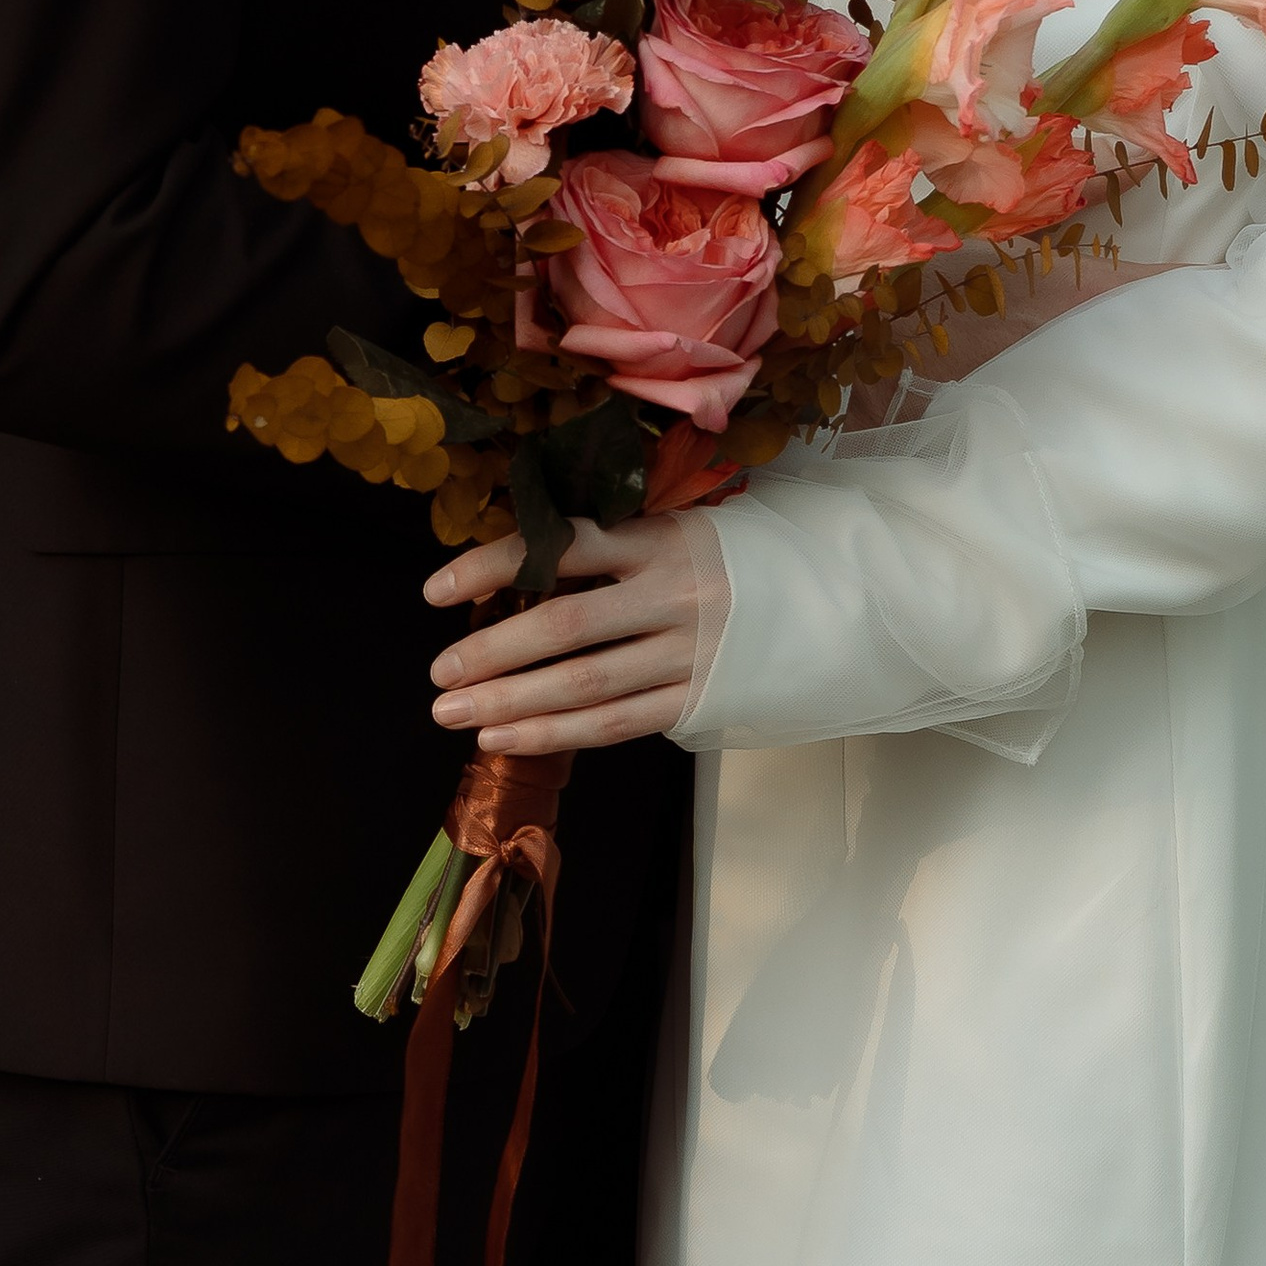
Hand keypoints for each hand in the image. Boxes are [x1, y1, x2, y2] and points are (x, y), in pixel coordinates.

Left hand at [423, 513, 704, 754]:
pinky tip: (505, 738)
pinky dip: (554, 734)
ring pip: (584, 686)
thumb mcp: (677, 528)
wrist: (828, 605)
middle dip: (493, 652)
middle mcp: (672, 596)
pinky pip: (614, 724)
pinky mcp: (698, 701)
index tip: (436, 591)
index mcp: (659, 540)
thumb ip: (611, 545)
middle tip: (439, 673)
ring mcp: (687, 654)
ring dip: (511, 702)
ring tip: (453, 712)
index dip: (493, 567)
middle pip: (565, 627)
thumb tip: (520, 566)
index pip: (561, 547)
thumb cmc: (732, 560)